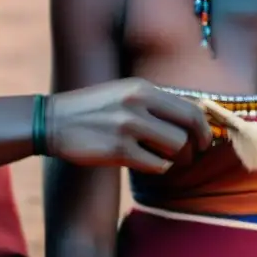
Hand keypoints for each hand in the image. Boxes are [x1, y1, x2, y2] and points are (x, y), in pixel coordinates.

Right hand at [45, 79, 211, 173]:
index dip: (203, 128)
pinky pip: (156, 165)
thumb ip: (153, 102)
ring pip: (176, 147)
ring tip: (168, 161)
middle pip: (189, 126)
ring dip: (177, 159)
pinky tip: (149, 165)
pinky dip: (158, 168)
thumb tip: (190, 120)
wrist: (52, 120)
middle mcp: (138, 103)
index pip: (190, 107)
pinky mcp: (118, 150)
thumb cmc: (92, 109)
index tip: (204, 141)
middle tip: (193, 155)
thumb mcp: (124, 93)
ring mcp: (128, 126)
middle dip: (197, 145)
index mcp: (142, 87)